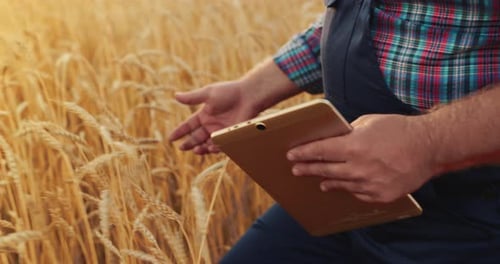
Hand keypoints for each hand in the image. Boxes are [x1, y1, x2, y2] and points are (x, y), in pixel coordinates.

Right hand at [169, 81, 259, 154]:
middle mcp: (211, 125)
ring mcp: (221, 132)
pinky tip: (210, 147)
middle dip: (189, 144)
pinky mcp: (230, 136)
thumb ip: (192, 98)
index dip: (180, 132)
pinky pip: (220, 145)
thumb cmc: (229, 92)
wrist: (248, 96)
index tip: (170, 138)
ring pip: (207, 144)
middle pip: (196, 137)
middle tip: (181, 148)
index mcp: (204, 115)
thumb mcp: (208, 94)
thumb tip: (175, 96)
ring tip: (196, 149)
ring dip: (200, 148)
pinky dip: (214, 148)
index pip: (189, 125)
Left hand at [287, 114, 437, 202]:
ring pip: (341, 184)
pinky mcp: (382, 195)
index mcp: (355, 146)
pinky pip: (359, 193)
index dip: (304, 153)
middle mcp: (360, 167)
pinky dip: (350, 188)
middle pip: (326, 169)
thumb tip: (335, 139)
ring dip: (327, 180)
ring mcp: (371, 183)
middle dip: (308, 169)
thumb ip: (349, 133)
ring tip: (318, 180)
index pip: (321, 151)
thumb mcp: (369, 122)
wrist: (430, 146)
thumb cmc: (399, 129)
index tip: (291, 155)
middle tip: (296, 170)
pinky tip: (343, 186)